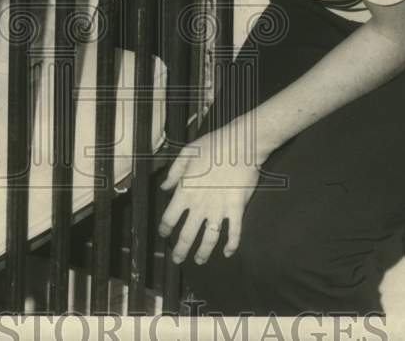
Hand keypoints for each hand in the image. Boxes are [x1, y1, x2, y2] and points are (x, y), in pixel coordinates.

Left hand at [158, 123, 261, 264]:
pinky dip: (232, 245)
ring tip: (199, 260)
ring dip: (203, 253)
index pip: (170, 218)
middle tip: (177, 259)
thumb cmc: (213, 145)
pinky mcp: (237, 210)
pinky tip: (228, 252)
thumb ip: (174, 172)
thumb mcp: (187, 153)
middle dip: (180, 250)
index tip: (164, 234)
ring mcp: (219, 210)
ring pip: (209, 239)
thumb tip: (164, 187)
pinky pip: (235, 233)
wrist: (240, 145)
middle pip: (186, 235)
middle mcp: (200, 205)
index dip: (165, 229)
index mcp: (185, 192)